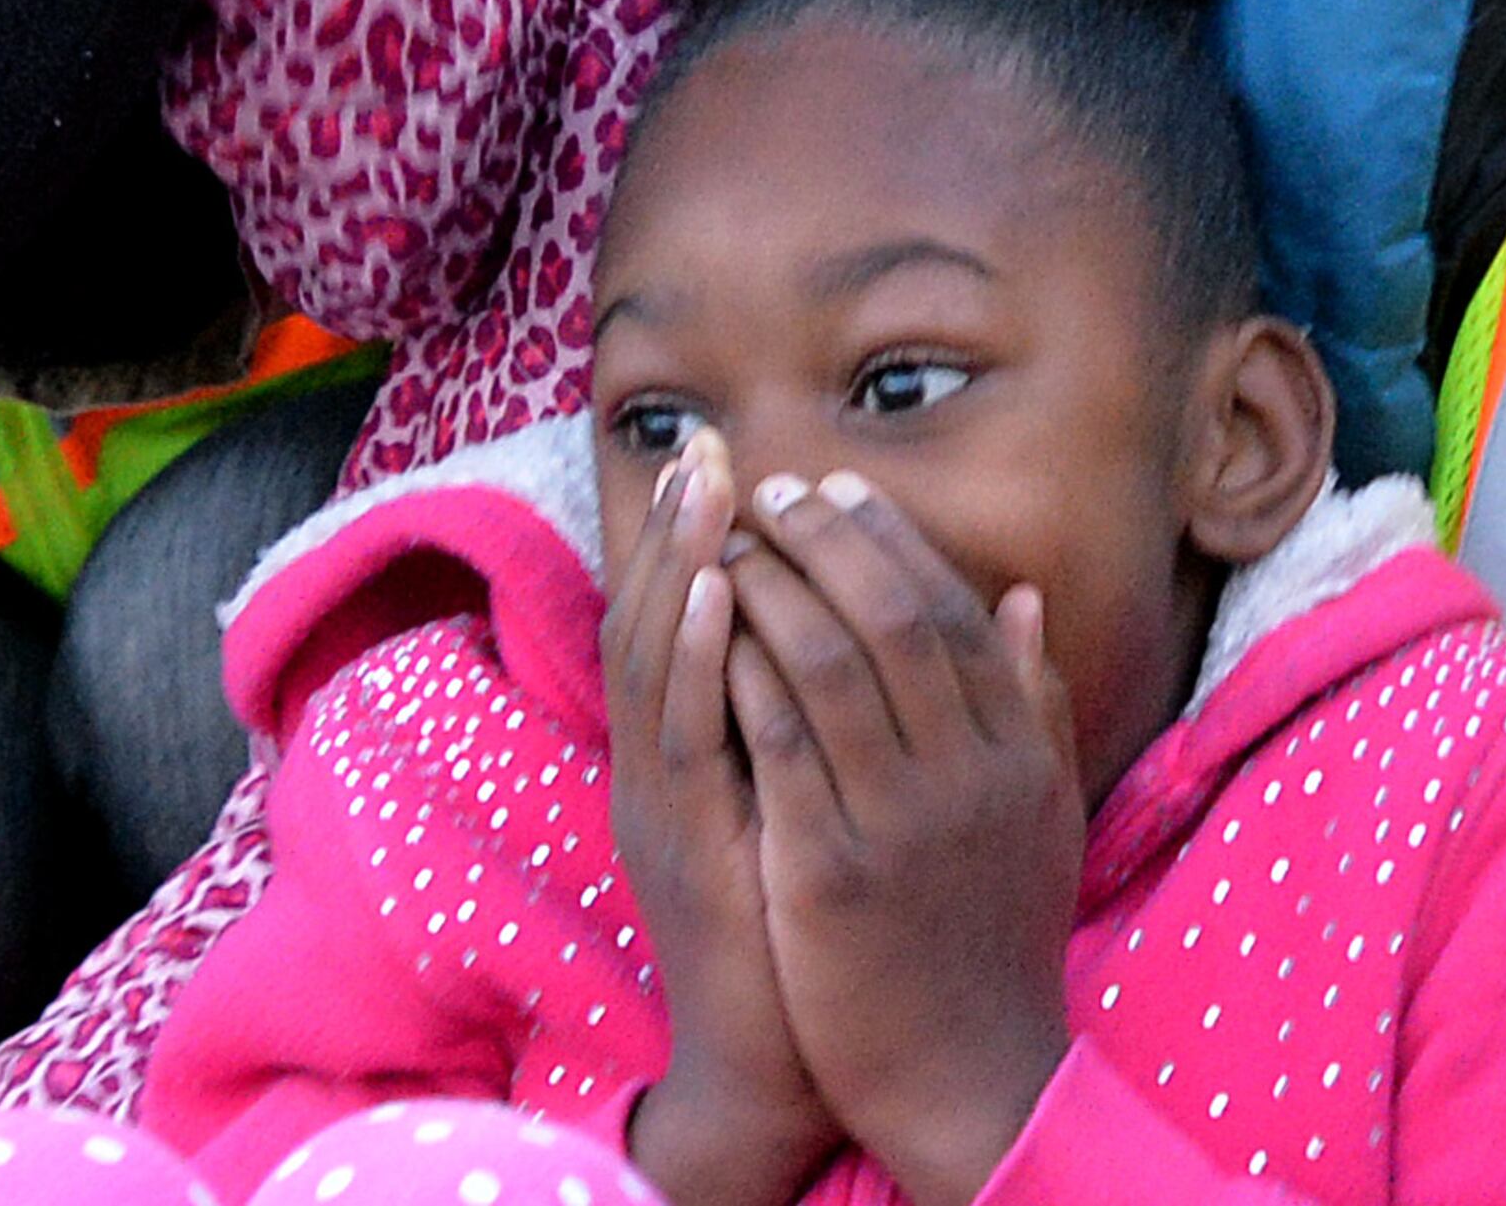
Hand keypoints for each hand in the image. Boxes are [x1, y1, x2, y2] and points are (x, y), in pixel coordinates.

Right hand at [607, 433, 840, 1205]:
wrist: (782, 1065)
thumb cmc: (808, 929)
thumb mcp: (804, 803)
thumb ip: (812, 718)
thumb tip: (853, 621)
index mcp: (686, 761)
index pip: (677, 624)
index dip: (689, 539)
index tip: (715, 455)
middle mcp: (658, 773)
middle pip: (652, 624)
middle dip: (675, 529)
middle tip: (702, 441)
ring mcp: (666, 810)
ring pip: (657, 665)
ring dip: (680, 567)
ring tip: (705, 485)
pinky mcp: (694, 850)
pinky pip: (689, 739)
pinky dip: (700, 659)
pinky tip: (721, 595)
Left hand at [726, 471, 1082, 1205]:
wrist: (969, 1076)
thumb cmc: (994, 938)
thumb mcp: (1042, 815)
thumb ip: (1035, 703)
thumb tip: (1023, 596)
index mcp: (1019, 750)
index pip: (953, 608)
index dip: (891, 538)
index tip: (838, 487)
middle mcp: (970, 772)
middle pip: (891, 614)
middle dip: (824, 539)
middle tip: (770, 490)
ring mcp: (900, 820)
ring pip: (829, 662)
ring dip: (773, 587)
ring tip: (728, 542)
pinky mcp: (831, 871)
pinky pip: (779, 744)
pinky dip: (744, 673)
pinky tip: (709, 632)